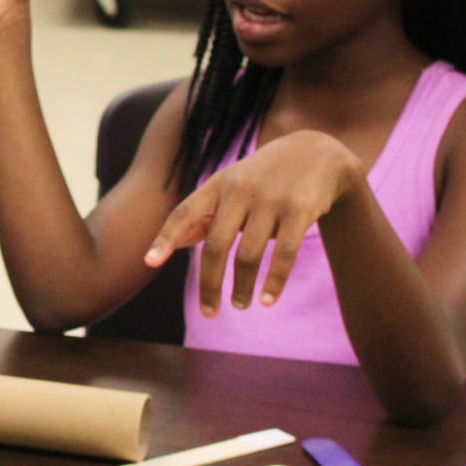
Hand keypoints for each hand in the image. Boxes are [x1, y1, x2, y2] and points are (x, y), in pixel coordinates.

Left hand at [144, 130, 364, 315]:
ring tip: (239, 305)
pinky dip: (274, 281)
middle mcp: (240, 190)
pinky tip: (268, 300)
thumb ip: (205, 213)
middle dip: (209, 283)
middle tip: (209, 312)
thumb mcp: (231, 186)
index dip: (165, 237)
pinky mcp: (300, 209)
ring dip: (241, 287)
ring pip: (248, 254)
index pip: (184, 212)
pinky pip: (285, 253)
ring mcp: (271, 199)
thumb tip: (176, 242)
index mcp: (217, 185)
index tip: (149, 263)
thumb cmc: (263, 178)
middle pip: (215, 245)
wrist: (316, 153)